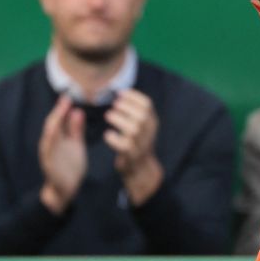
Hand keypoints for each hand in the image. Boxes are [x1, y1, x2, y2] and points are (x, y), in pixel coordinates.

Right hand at [39, 95, 87, 214]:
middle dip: (58, 111)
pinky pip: (49, 150)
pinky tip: (55, 130)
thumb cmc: (70, 165)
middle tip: (65, 98)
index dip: (62, 108)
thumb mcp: (75, 144)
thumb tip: (77, 110)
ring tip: (61, 109)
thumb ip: (76, 129)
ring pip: (49, 135)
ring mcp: (48, 153)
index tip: (68, 96)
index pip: (59, 120)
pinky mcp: (49, 163)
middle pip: (52, 124)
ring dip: (55, 121)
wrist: (66, 189)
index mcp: (58, 138)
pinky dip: (51, 139)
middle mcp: (50, 143)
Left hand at [105, 89, 163, 204]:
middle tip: (114, 105)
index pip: (147, 104)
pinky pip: (124, 146)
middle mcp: (149, 132)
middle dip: (126, 107)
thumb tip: (120, 93)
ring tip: (108, 115)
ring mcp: (141, 144)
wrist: (140, 167)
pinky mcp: (132, 155)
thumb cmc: (136, 142)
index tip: (119, 93)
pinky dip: (114, 138)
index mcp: (152, 121)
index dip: (133, 96)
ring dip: (119, 120)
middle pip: (141, 115)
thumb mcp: (141, 125)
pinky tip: (107, 134)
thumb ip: (134, 111)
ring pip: (133, 130)